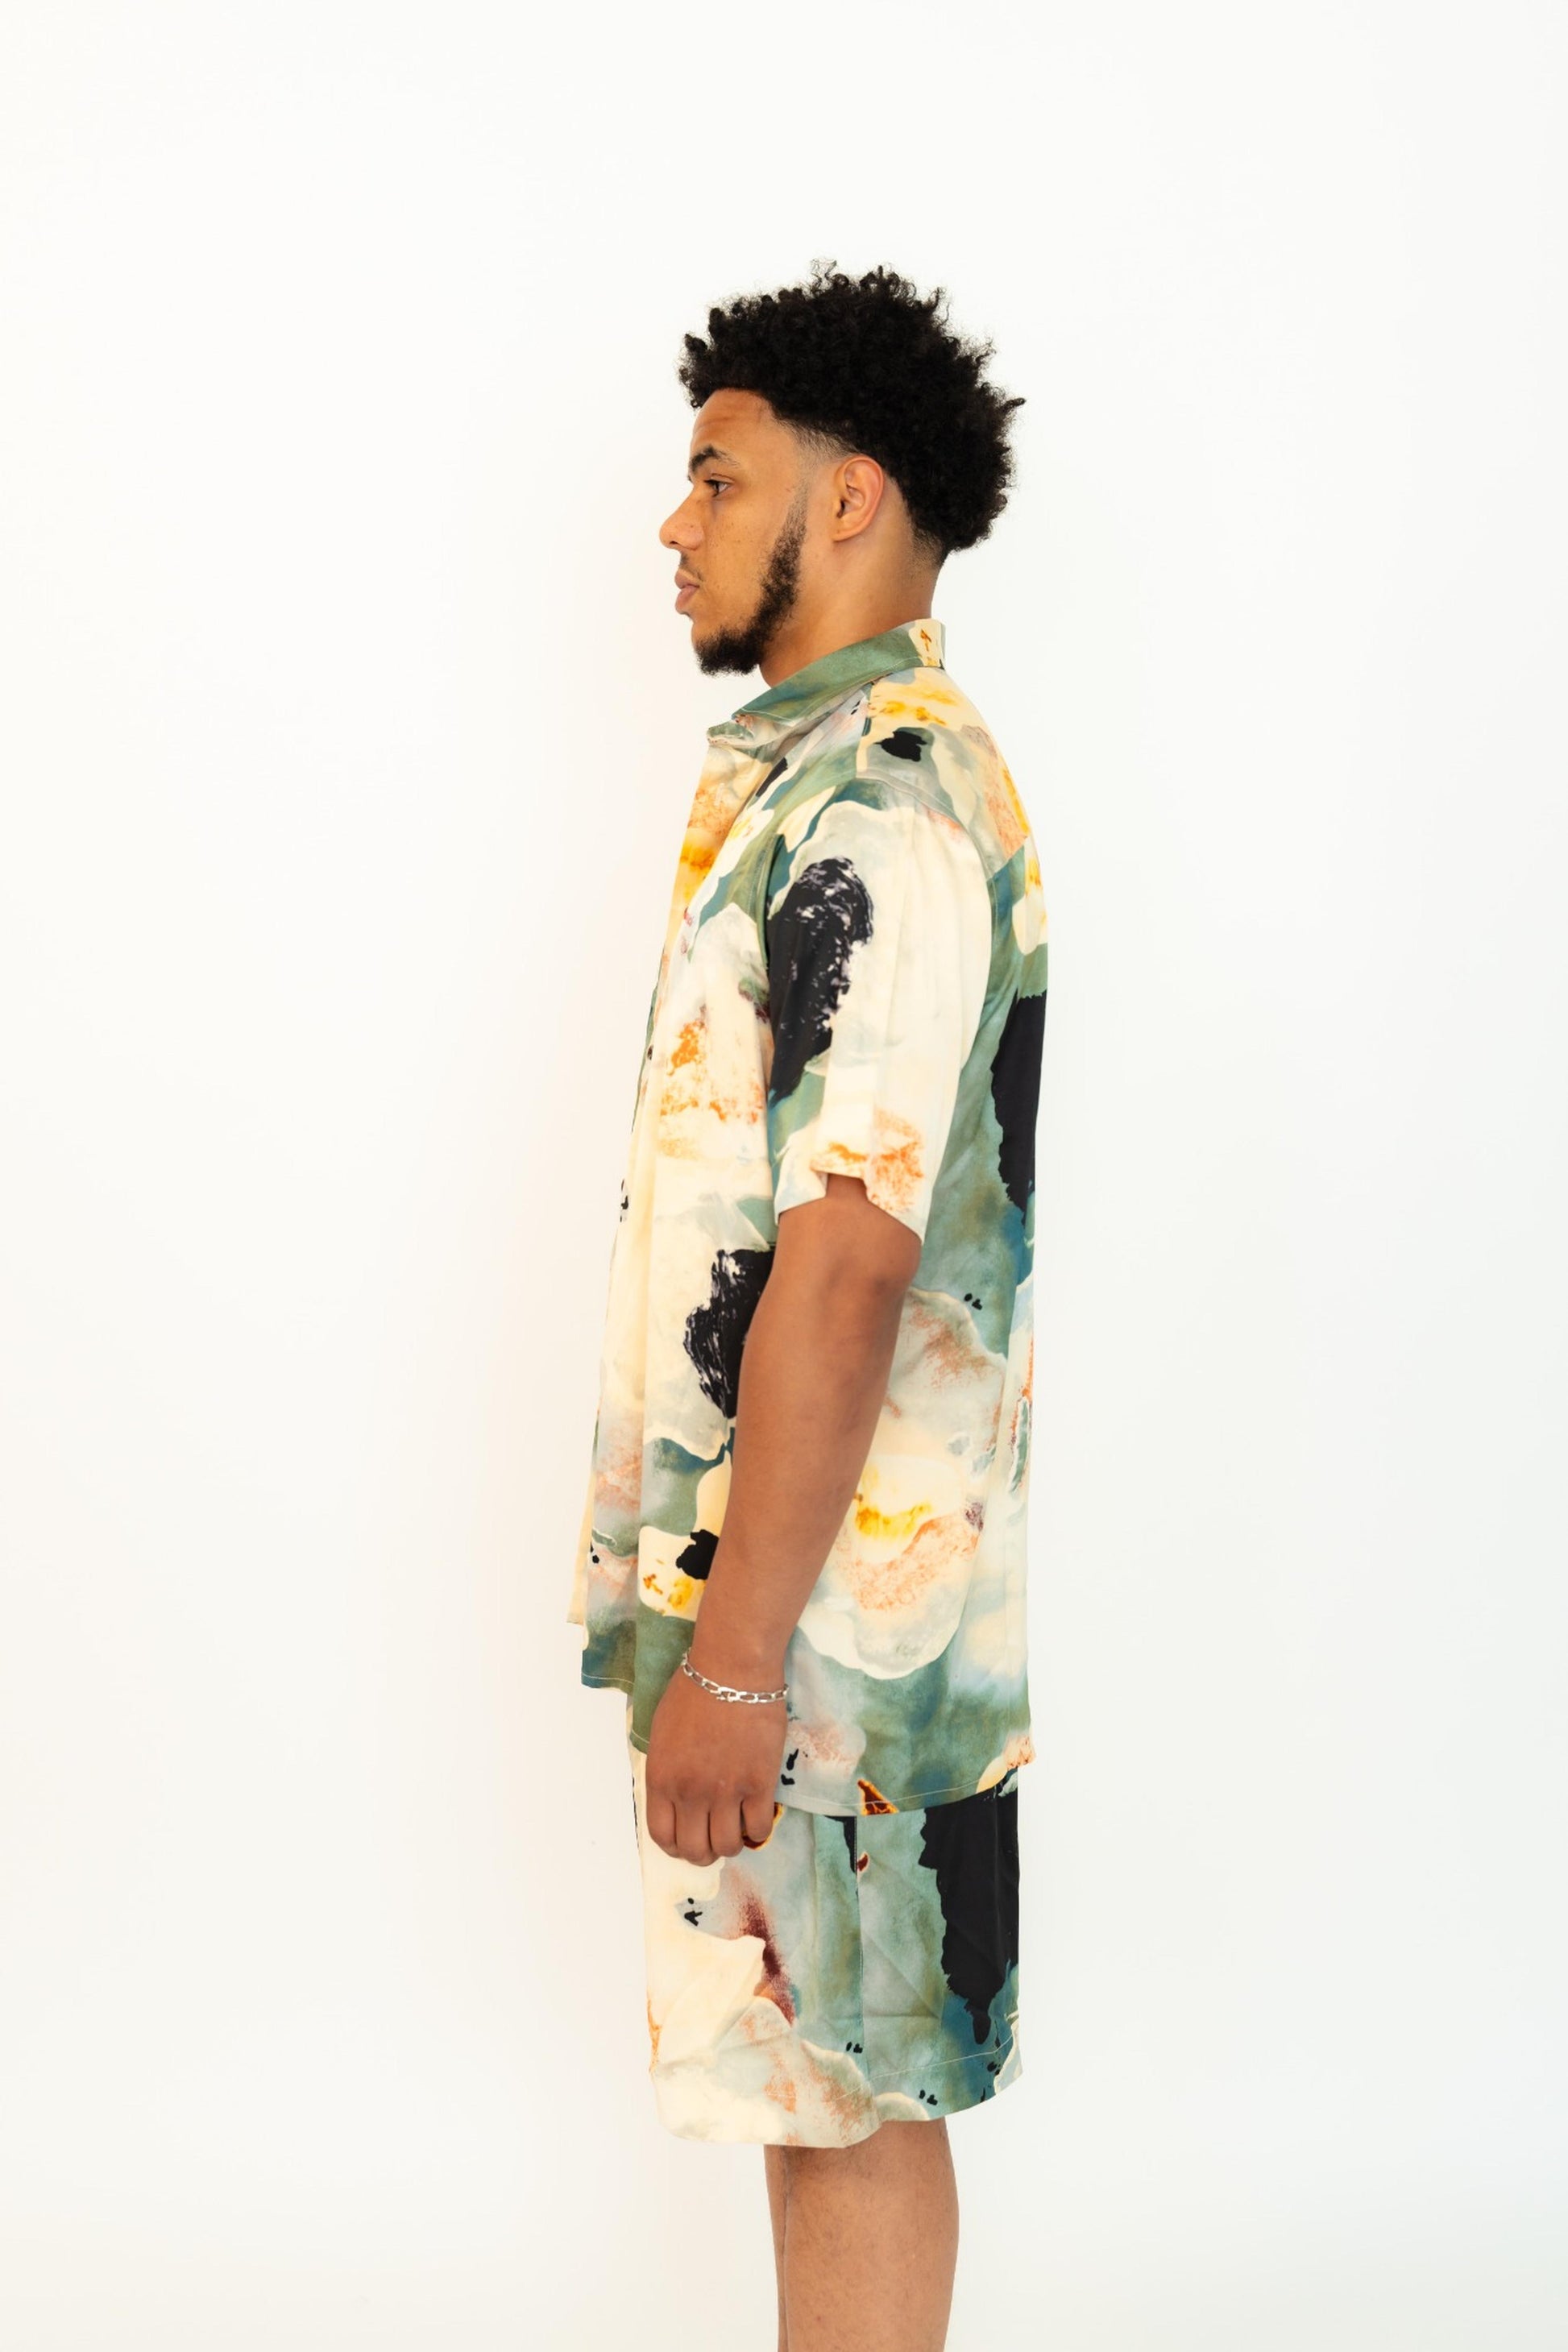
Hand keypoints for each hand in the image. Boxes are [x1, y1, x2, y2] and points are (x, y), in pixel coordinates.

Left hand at [644, 1650, 787, 1864]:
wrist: (732, 1669)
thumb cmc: (694, 1691)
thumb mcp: (662, 1733)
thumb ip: (666, 1770)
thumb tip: (675, 1795)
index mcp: (662, 1779)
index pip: (662, 1836)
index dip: (675, 1847)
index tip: (686, 1841)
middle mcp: (690, 1793)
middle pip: (695, 1850)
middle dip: (703, 1852)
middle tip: (713, 1837)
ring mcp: (725, 1792)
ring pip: (727, 1847)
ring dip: (731, 1844)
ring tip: (735, 1828)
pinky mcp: (759, 1785)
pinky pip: (758, 1829)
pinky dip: (757, 1832)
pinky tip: (756, 1816)